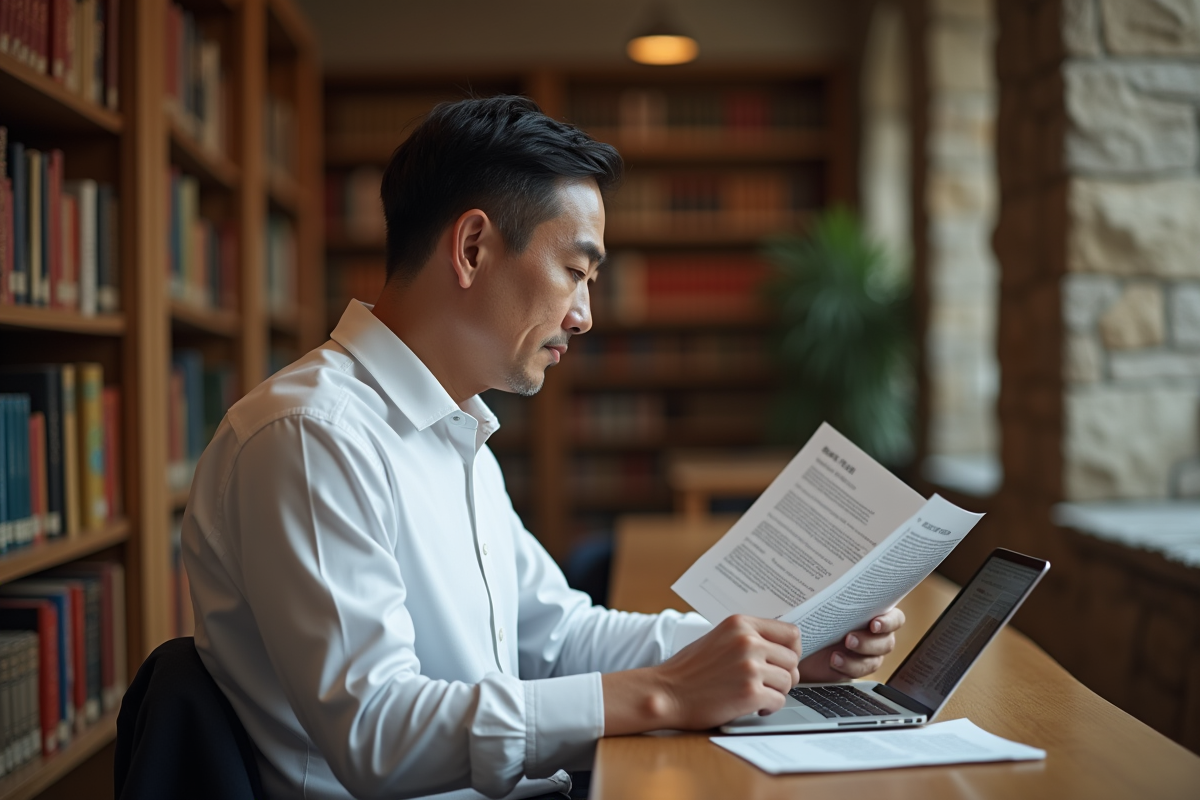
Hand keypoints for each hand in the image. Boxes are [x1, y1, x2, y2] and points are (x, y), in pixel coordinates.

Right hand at [602, 614, 802, 734]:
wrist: (665, 692)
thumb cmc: (689, 669)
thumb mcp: (719, 638)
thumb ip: (748, 637)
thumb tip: (781, 646)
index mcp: (740, 624)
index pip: (791, 633)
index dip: (791, 650)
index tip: (783, 661)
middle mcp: (748, 642)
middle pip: (793, 659)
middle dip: (784, 675)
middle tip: (767, 683)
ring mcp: (750, 667)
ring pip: (788, 681)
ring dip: (776, 692)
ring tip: (756, 695)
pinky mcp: (750, 693)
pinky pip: (779, 701)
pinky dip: (768, 707)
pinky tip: (753, 706)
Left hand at [797, 607, 905, 681]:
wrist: (800, 640)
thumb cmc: (815, 615)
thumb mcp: (823, 604)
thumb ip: (834, 597)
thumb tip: (830, 583)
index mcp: (874, 612)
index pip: (895, 618)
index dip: (889, 622)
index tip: (874, 623)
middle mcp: (875, 633)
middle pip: (887, 641)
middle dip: (868, 642)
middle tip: (848, 639)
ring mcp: (867, 653)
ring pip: (875, 659)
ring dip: (857, 658)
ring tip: (835, 655)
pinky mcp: (856, 667)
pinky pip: (860, 672)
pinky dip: (847, 667)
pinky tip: (834, 661)